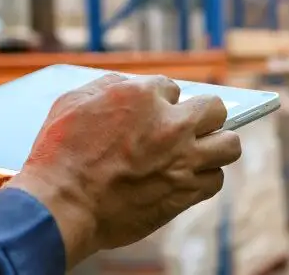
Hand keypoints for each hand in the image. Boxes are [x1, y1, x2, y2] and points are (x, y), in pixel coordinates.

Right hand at [6, 74, 240, 266]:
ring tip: (200, 153)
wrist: (61, 205)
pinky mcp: (184, 192)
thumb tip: (130, 84)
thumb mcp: (73, 101)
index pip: (173, 87)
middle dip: (204, 116)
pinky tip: (190, 179)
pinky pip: (216, 180)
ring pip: (229, 145)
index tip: (153, 115)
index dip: (162, 101)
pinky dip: (206, 178)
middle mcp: (171, 124)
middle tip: (190, 128)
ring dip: (216, 146)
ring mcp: (182, 159)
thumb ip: (109, 87)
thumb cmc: (59, 153)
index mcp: (142, 96)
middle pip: (216, 110)